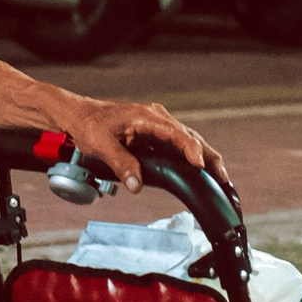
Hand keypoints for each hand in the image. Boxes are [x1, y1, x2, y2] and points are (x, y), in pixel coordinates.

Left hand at [0, 53, 225, 189]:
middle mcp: (158, 118)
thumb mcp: (101, 146)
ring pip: (189, 140)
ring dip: (205, 158)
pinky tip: (203, 171)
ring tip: (221, 177)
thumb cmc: (88, 127)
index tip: (199, 164)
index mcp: (147, 116)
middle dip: (209, 157)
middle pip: (190, 137)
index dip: (190, 149)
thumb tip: (136, 185)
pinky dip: (193, 157)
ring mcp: (159, 125)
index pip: (176, 133)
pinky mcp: (157, 134)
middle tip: (223, 178)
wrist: (78, 116)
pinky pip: (180, 144)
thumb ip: (121, 164)